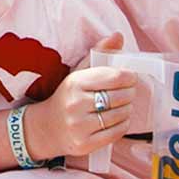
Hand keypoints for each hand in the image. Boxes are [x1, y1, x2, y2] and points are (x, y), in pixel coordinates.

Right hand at [29, 33, 137, 158]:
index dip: (128, 76)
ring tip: (125, 105)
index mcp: (75, 82)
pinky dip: (123, 125)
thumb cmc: (68, 96)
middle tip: (130, 91)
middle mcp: (76, 104)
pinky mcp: (85, 144)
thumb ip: (99, 53)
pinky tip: (120, 119)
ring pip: (119, 115)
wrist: (46, 127)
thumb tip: (118, 35)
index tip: (131, 77)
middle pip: (119, 97)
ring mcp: (80, 126)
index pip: (113, 77)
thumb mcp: (78, 73)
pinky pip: (116, 133)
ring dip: (128, 109)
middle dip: (130, 93)